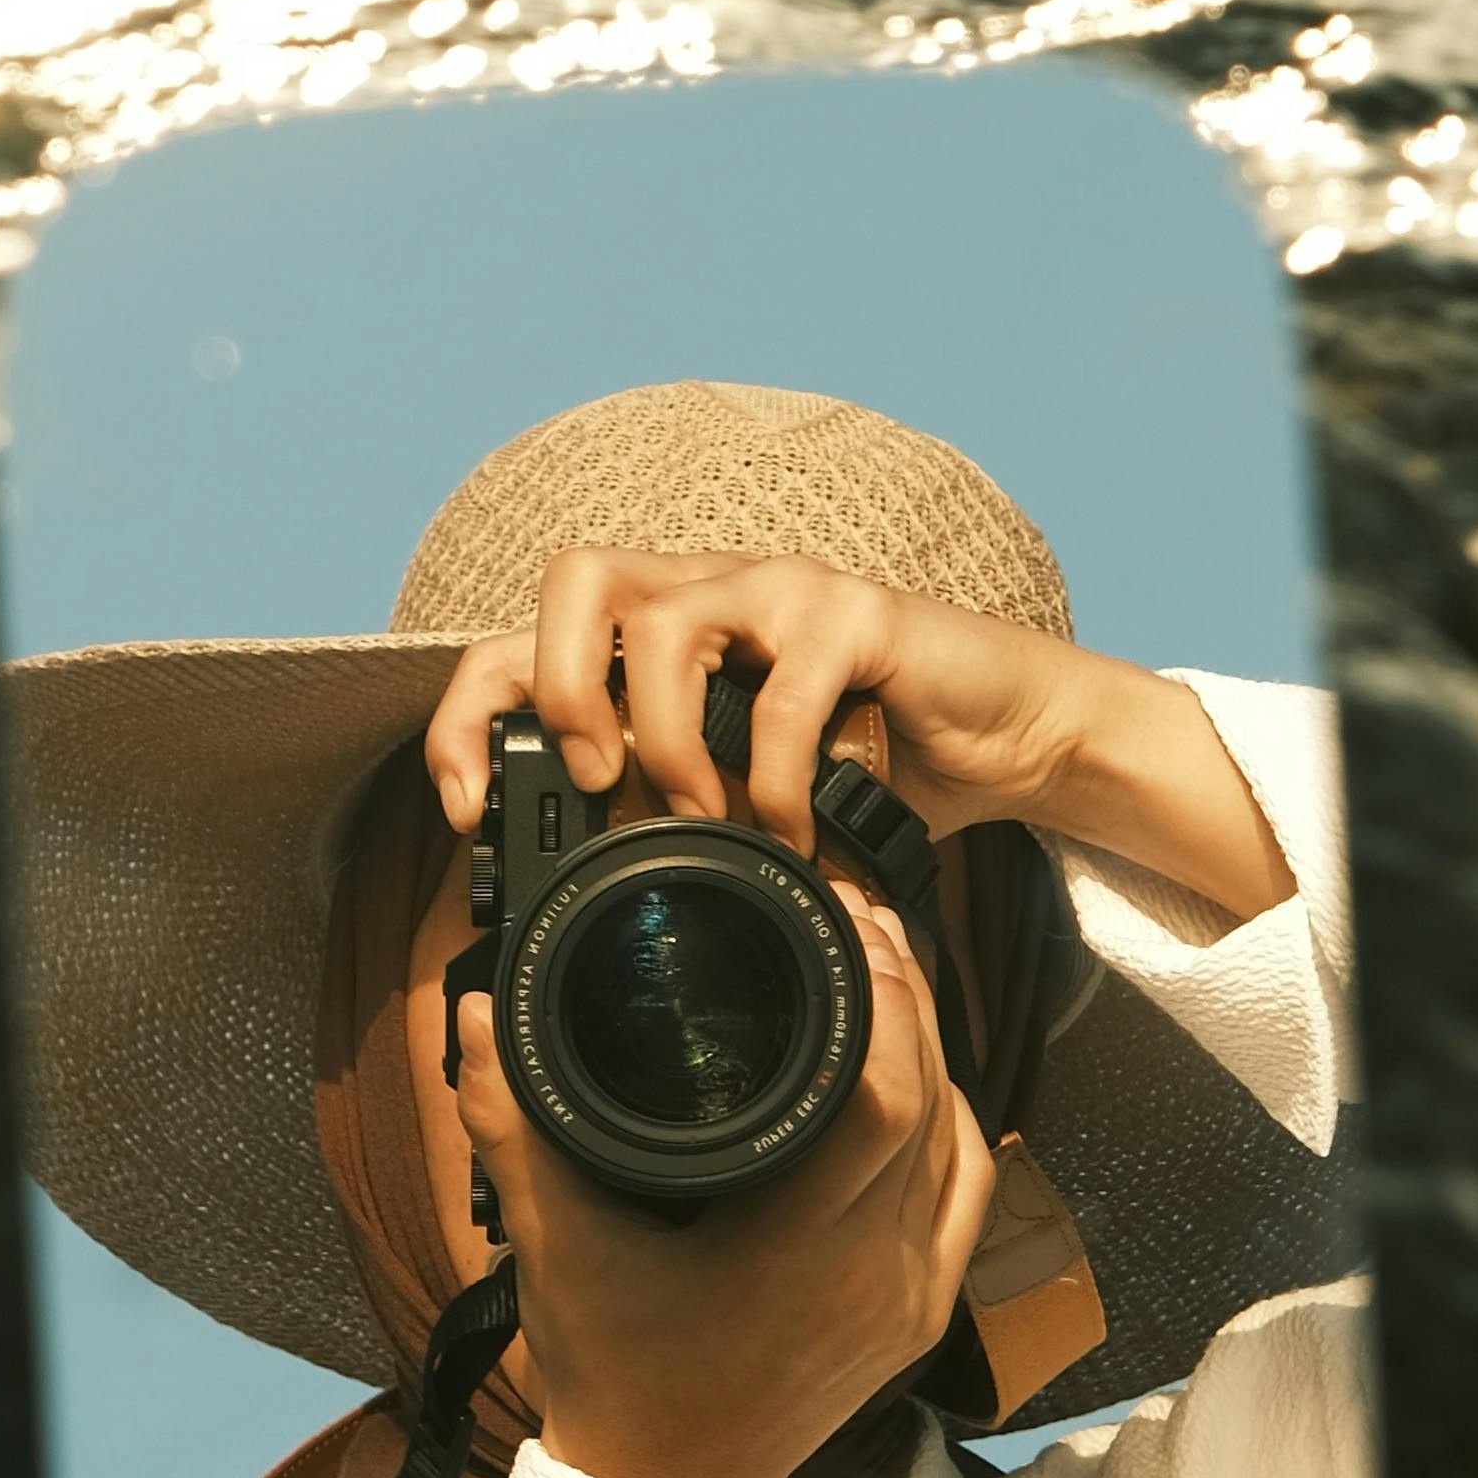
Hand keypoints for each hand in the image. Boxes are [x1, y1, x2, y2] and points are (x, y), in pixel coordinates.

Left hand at [421, 546, 1080, 857]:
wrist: (1006, 731)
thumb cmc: (866, 762)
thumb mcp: (745, 792)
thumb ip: (670, 812)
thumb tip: (574, 898)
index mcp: (664, 631)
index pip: (526, 636)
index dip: (472, 712)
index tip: (471, 808)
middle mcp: (711, 590)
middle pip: (578, 579)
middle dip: (556, 686)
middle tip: (595, 782)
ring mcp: (783, 592)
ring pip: (666, 621)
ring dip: (665, 737)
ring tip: (701, 818)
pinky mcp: (859, 614)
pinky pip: (785, 691)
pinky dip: (775, 780)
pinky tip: (795, 836)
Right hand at [453, 887, 997, 1477]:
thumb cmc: (613, 1379)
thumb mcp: (551, 1250)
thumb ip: (513, 1127)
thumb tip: (479, 1020)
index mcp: (798, 1252)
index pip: (885, 1096)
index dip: (882, 991)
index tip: (844, 918)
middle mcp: (876, 1274)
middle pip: (935, 1100)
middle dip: (909, 995)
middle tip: (861, 919)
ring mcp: (909, 1300)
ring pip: (963, 1141)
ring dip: (936, 1053)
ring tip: (888, 976)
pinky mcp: (920, 1317)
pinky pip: (967, 1195)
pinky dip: (950, 1124)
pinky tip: (918, 1078)